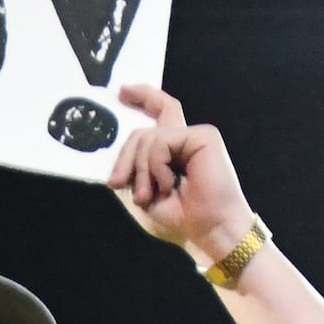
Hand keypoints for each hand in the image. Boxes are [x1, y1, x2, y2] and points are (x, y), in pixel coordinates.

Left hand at [102, 84, 253, 260]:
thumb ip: (128, 170)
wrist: (207, 231)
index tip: (122, 92)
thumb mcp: (140, 194)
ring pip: (147, 136)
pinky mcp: (203, 136)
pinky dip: (156, 165)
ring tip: (147, 195)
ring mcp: (194, 136)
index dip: (142, 98)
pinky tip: (168, 184)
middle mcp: (183, 140)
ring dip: (140, 169)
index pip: (158, 114)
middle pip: (142, 130)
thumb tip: (116, 158)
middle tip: (118, 184)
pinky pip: (162, 140)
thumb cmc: (178, 219)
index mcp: (172, 151)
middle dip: (124, 158)